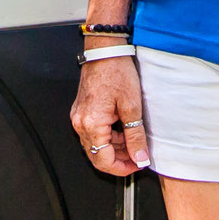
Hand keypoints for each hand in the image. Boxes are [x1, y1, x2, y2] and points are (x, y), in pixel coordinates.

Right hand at [70, 57, 150, 175]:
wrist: (105, 51)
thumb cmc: (116, 72)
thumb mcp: (132, 107)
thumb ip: (135, 137)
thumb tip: (140, 158)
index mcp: (91, 124)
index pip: (103, 161)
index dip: (122, 168)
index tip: (137, 165)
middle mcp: (80, 122)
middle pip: (96, 155)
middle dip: (118, 160)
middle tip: (137, 156)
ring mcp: (79, 116)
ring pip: (94, 144)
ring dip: (114, 148)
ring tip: (133, 140)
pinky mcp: (82, 110)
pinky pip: (92, 132)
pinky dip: (107, 136)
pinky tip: (122, 129)